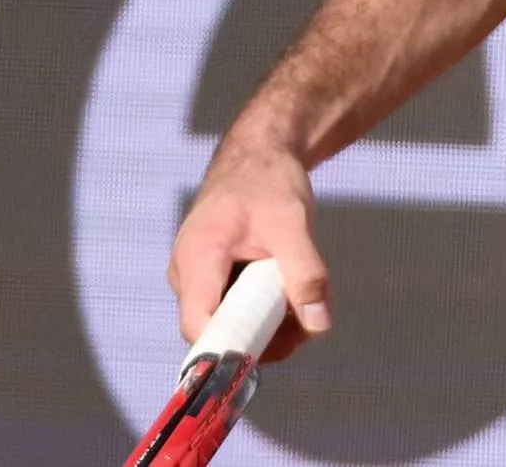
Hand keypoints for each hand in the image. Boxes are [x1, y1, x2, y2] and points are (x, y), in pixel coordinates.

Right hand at [170, 131, 333, 362]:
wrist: (259, 154)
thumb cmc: (268, 181)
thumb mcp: (293, 224)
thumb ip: (306, 274)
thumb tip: (319, 324)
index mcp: (196, 259)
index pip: (199, 327)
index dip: (230, 350)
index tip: (273, 351)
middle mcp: (187, 274)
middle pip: (218, 331)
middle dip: (264, 336)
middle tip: (304, 324)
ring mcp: (197, 278)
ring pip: (230, 323)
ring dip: (270, 324)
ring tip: (305, 301)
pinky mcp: (212, 279)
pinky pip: (235, 308)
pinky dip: (265, 308)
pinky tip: (291, 292)